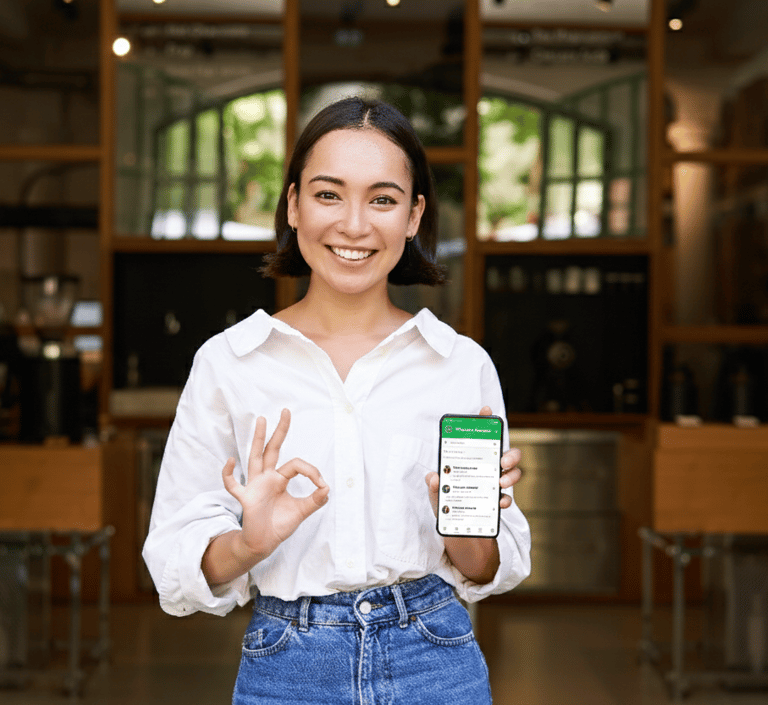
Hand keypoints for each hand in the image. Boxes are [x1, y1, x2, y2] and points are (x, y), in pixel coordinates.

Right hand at [222, 408, 329, 560]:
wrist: (264, 544)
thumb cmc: (279, 525)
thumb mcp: (301, 512)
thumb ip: (315, 500)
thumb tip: (328, 488)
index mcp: (280, 479)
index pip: (297, 464)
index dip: (312, 471)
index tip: (322, 485)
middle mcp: (267, 478)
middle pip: (273, 449)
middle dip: (280, 431)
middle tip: (286, 411)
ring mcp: (255, 485)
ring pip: (256, 457)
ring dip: (259, 438)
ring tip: (261, 419)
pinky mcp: (245, 498)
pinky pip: (232, 484)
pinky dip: (228, 473)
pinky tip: (230, 460)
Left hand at [425, 405, 521, 516]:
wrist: (455, 532)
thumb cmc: (446, 507)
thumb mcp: (436, 495)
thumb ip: (434, 486)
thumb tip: (434, 477)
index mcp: (470, 461)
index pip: (479, 438)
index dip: (484, 421)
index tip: (486, 409)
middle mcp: (486, 470)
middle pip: (506, 453)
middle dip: (510, 453)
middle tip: (502, 460)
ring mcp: (494, 485)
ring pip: (513, 473)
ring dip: (512, 475)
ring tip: (500, 482)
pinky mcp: (498, 502)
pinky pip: (507, 497)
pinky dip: (505, 499)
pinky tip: (499, 502)